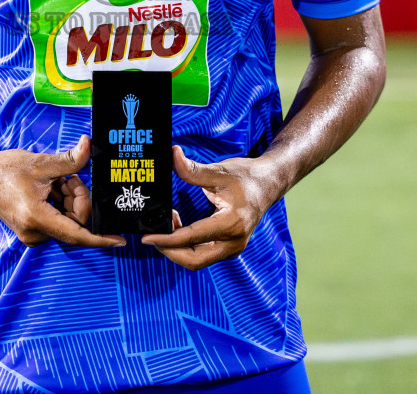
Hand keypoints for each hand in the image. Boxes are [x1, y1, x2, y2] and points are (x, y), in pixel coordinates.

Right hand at [0, 135, 124, 248]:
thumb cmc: (6, 170)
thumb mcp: (42, 163)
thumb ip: (70, 160)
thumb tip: (89, 145)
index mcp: (37, 219)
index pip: (77, 235)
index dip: (100, 238)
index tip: (119, 240)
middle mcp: (35, 233)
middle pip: (74, 222)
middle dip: (78, 198)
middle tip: (68, 178)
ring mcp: (32, 235)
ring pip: (67, 221)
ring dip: (68, 200)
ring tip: (56, 181)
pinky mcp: (32, 231)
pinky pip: (57, 221)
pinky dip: (60, 205)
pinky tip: (51, 189)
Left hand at [141, 146, 280, 269]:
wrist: (269, 183)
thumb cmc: (246, 176)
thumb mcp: (219, 171)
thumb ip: (193, 169)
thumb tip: (172, 155)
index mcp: (231, 224)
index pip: (191, 238)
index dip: (166, 239)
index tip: (147, 237)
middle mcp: (234, 242)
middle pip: (194, 260)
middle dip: (169, 250)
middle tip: (153, 234)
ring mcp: (233, 247)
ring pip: (198, 260)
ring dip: (178, 248)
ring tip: (167, 225)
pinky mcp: (230, 246)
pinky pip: (204, 254)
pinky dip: (187, 246)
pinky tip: (179, 228)